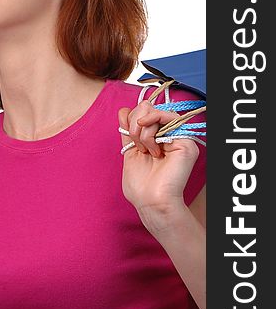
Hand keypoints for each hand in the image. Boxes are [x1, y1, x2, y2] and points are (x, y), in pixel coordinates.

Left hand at [118, 100, 199, 223]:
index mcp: (156, 136)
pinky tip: (149, 143)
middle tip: (137, 144)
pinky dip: (152, 125)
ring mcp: (178, 135)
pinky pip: (168, 116)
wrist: (150, 202)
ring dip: (141, 130)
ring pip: (153, 110)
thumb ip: (128, 131)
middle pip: (146, 106)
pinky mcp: (186, 140)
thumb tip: (123, 110)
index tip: (128, 136)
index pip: (141, 111)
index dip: (130, 118)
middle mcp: (168, 133)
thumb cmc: (141, 185)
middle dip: (134, 124)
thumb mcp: (129, 152)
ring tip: (145, 150)